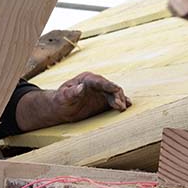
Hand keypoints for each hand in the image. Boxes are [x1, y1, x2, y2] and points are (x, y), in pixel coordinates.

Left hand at [15, 72, 130, 130]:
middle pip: (110, 87)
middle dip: (117, 95)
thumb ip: (71, 92)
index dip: (109, 86)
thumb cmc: (60, 100)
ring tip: (123, 108)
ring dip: (120, 100)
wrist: (61, 108)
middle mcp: (96, 84)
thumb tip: (80, 87)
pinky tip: (127, 105)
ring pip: (114, 94)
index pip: (100, 81)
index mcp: (87, 79)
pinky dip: (121, 102)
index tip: (116, 91)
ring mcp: (101, 92)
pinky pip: (114, 100)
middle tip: (120, 106)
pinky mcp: (103, 101)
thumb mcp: (63, 97)